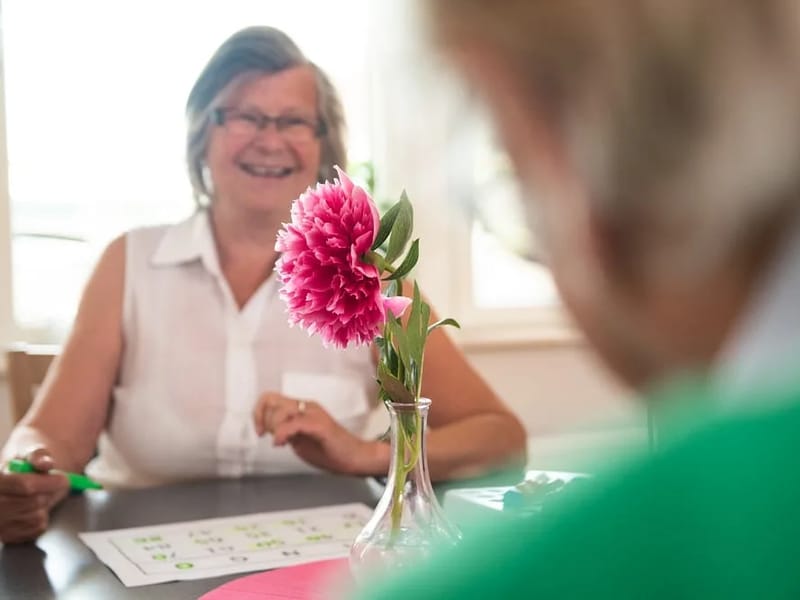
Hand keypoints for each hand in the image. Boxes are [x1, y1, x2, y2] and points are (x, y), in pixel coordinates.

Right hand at [0, 448, 69, 543]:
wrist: (15, 481)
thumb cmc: (23, 465)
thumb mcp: (28, 451)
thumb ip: (39, 455)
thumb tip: (46, 463)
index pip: (25, 485)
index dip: (49, 482)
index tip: (64, 479)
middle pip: (33, 502)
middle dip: (50, 492)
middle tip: (55, 485)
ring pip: (37, 517)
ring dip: (47, 505)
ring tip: (40, 495)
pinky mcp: (7, 536)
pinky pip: (36, 529)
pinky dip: (43, 518)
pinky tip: (36, 508)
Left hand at [253, 392, 387, 475]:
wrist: (354, 458)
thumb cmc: (330, 451)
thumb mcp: (301, 440)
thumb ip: (287, 432)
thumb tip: (269, 431)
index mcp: (303, 408)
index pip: (271, 398)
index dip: (258, 412)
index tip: (259, 431)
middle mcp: (307, 406)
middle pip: (271, 400)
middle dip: (263, 420)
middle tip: (271, 437)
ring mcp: (314, 414)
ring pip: (281, 410)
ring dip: (274, 428)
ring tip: (281, 442)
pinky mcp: (319, 425)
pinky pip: (293, 423)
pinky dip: (282, 434)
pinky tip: (282, 444)